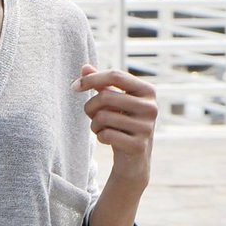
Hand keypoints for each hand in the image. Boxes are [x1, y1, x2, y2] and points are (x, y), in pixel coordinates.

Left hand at [73, 65, 156, 185]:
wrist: (134, 159)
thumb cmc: (122, 124)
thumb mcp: (114, 102)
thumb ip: (101, 84)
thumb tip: (84, 67)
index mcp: (147, 90)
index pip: (115, 76)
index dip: (92, 79)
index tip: (74, 87)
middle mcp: (150, 107)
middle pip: (106, 97)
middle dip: (90, 107)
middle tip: (90, 115)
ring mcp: (146, 127)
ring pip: (103, 117)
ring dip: (94, 125)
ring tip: (101, 128)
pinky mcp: (138, 145)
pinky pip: (106, 135)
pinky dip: (100, 137)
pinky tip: (107, 139)